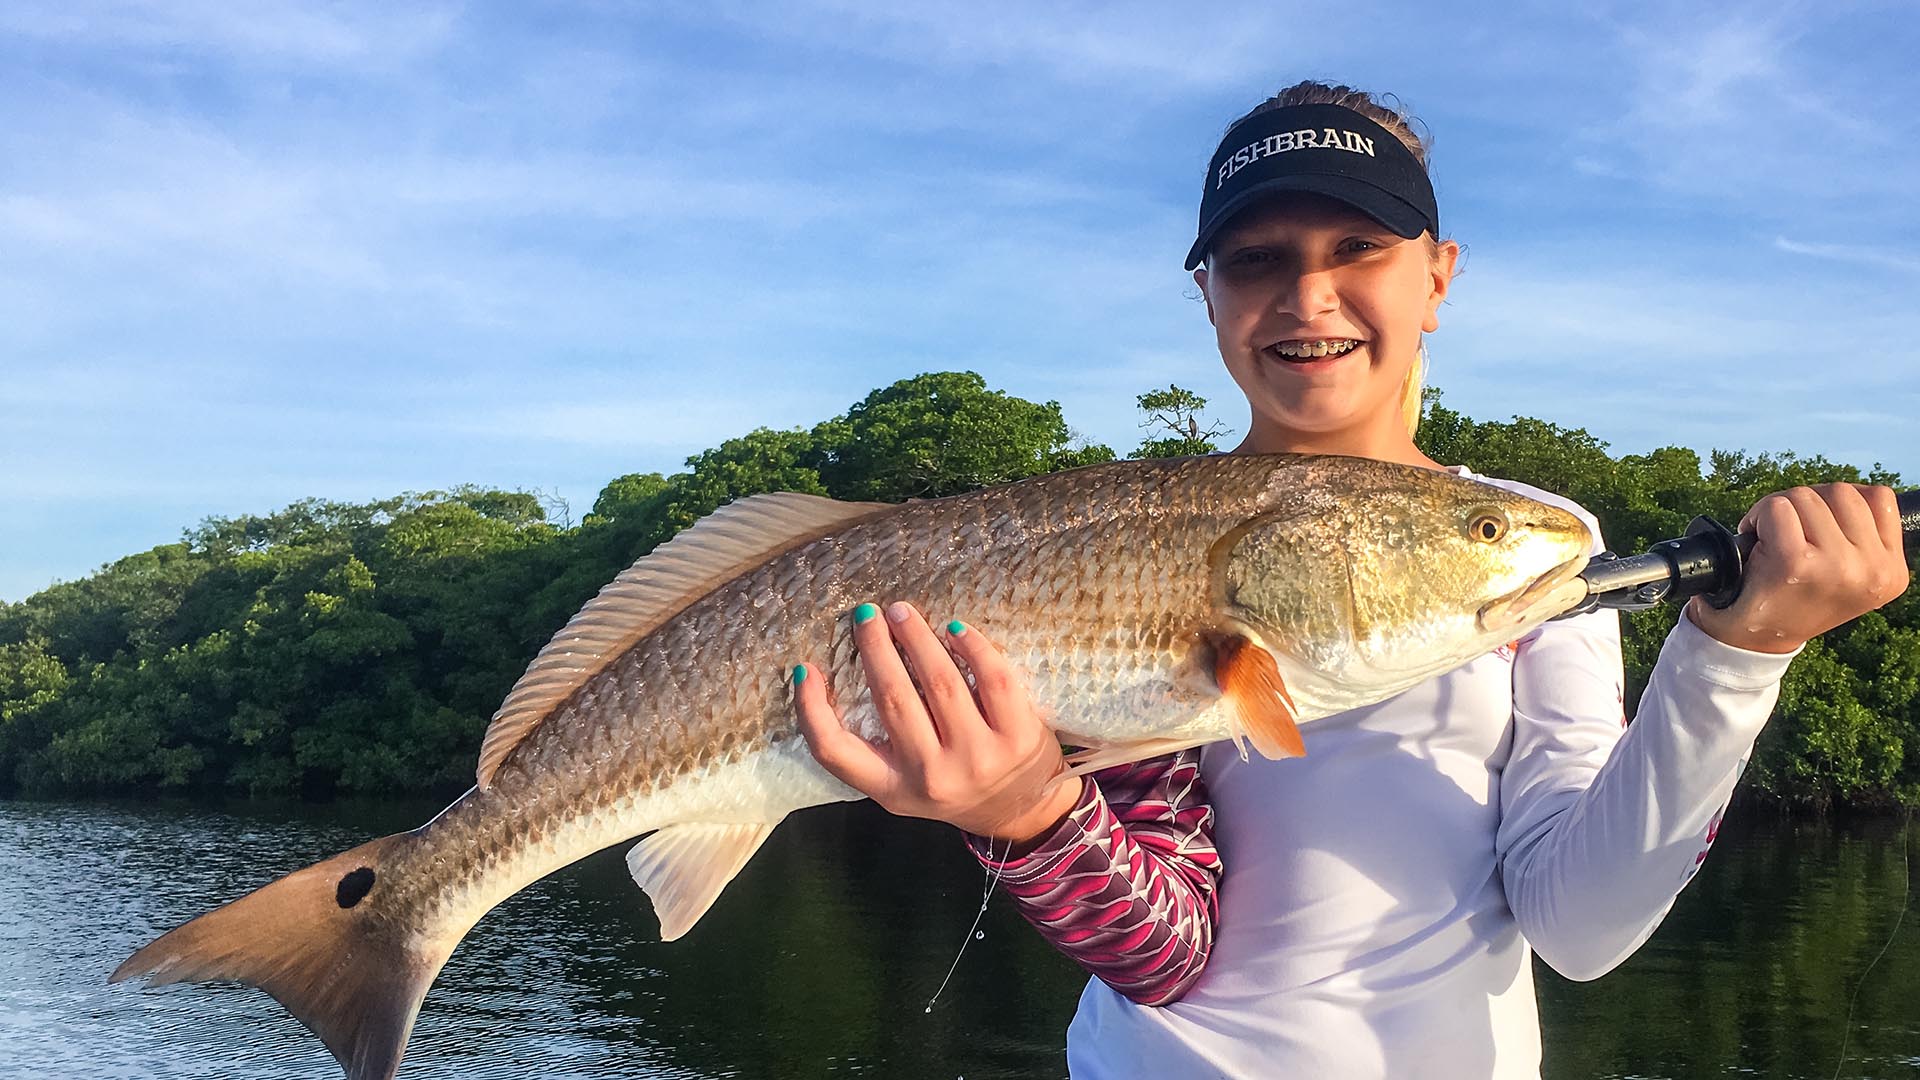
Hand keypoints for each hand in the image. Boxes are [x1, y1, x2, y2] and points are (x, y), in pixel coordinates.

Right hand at [792, 601, 1081, 844]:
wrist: (1024, 810)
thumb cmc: (954, 783)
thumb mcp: (905, 783)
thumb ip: (877, 746)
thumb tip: (831, 678)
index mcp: (894, 790)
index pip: (836, 753)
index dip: (811, 709)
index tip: (805, 669)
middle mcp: (933, 776)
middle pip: (892, 699)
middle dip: (875, 648)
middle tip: (867, 614)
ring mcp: (979, 757)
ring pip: (940, 682)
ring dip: (916, 637)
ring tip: (901, 613)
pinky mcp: (1018, 737)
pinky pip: (992, 678)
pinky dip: (970, 645)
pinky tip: (954, 629)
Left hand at [1687, 484, 1908, 653]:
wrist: (1750, 642)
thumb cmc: (1794, 599)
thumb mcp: (1850, 574)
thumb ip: (1862, 535)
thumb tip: (1854, 492)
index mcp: (1892, 571)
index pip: (1879, 498)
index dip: (1838, 503)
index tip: (1816, 529)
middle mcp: (1873, 570)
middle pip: (1840, 492)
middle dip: (1807, 503)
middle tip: (1786, 533)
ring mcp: (1837, 565)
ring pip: (1807, 496)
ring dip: (1780, 508)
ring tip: (1771, 540)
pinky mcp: (1796, 561)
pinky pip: (1777, 507)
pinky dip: (1759, 514)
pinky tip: (1755, 541)